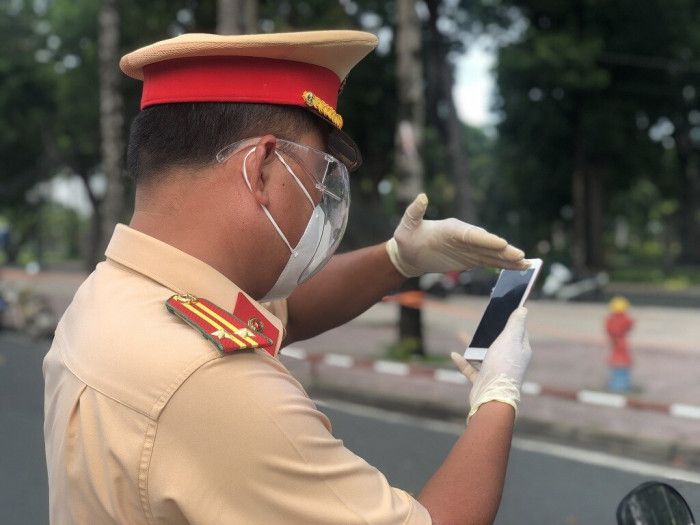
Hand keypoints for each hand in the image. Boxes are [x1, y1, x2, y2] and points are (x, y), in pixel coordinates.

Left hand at [385, 194, 526, 277]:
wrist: (409, 253)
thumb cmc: (407, 237)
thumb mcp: (406, 225)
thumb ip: (414, 212)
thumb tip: (422, 197)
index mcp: (452, 228)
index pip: (471, 234)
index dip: (486, 239)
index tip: (501, 243)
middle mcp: (465, 237)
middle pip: (487, 244)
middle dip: (503, 250)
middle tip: (520, 255)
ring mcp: (470, 248)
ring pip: (492, 254)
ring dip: (509, 259)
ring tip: (526, 263)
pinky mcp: (471, 259)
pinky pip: (490, 262)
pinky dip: (505, 265)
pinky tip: (520, 268)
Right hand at [450, 307, 531, 421]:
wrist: (492, 395)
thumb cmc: (503, 365)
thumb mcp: (510, 339)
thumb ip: (515, 323)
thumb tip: (523, 309)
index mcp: (519, 350)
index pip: (518, 332)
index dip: (512, 321)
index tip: (503, 311)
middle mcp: (509, 361)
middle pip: (499, 343)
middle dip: (489, 333)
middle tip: (481, 322)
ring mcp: (495, 371)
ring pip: (484, 355)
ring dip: (473, 346)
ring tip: (462, 335)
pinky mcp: (483, 380)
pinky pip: (471, 369)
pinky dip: (463, 362)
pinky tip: (455, 355)